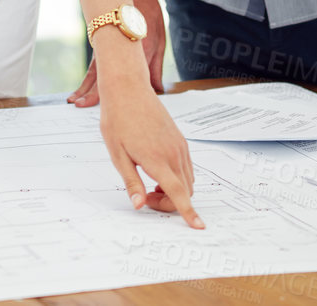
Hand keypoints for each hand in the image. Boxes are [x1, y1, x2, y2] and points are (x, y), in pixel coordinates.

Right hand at [68, 0, 165, 106]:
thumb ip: (155, 68)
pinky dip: (88, 78)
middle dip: (87, 93)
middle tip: (76, 104)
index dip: (102, 93)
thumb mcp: (158, 42)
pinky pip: (93, 65)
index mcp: (132, 55)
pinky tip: (83, 86)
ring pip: (92, 72)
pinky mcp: (102, 46)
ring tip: (72, 99)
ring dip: (83, 87)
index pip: (114, 79)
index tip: (92, 104)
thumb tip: (158, 90)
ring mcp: (104, 49)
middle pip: (97, 77)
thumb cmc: (149, 17)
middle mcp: (114, 53)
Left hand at [92, 41, 202, 228]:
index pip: (178, 193)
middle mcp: (173, 153)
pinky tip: (156, 172)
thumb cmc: (118, 120)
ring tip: (147, 185)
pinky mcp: (179, 139)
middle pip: (184, 191)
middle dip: (170, 203)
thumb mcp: (117, 154)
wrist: (128, 89)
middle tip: (144, 198)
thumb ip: (131, 182)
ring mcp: (179, 145)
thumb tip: (139, 205)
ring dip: (173, 190)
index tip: (198, 226)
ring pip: (187, 179)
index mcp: (157, 159)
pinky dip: (176, 177)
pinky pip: (186, 166)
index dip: (188, 213)